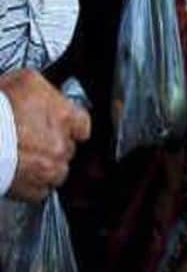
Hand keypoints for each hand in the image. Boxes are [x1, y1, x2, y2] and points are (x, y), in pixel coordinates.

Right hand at [2, 69, 90, 201]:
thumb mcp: (24, 80)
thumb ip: (43, 87)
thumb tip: (45, 91)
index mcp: (64, 116)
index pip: (82, 123)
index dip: (71, 125)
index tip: (64, 127)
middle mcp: (61, 144)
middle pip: (69, 147)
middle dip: (54, 144)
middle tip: (33, 140)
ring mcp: (49, 168)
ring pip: (58, 170)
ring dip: (46, 166)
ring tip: (26, 159)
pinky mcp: (33, 189)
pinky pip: (41, 190)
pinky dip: (32, 184)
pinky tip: (19, 174)